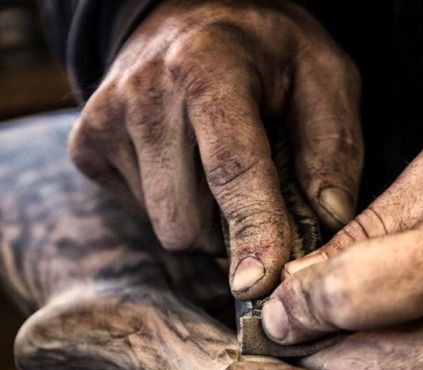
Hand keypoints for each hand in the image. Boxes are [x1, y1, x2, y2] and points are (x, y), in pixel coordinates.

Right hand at [69, 0, 361, 297]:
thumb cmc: (266, 53)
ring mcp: (106, 119)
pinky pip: (139, 215)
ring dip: (202, 221)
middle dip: (228, 232)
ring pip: (163, 227)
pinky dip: (170, 207)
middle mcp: (146, 92)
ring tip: (216, 172)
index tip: (257, 284)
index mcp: (209, 67)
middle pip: (187, 221)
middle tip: (254, 196)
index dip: (251, 231)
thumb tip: (330, 220)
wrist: (190, 13)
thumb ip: (332, 145)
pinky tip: (182, 166)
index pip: (232, 168)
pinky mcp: (86, 145)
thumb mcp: (321, 75)